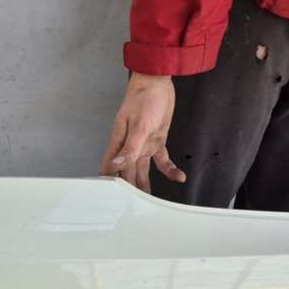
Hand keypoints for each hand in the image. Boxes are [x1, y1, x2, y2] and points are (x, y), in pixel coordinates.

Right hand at [100, 72, 185, 192]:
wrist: (158, 82)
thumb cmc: (143, 99)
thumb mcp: (138, 125)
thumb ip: (129, 148)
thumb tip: (116, 165)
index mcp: (119, 143)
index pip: (109, 167)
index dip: (109, 183)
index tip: (110, 199)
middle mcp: (129, 147)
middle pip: (126, 173)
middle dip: (128, 189)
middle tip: (131, 206)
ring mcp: (143, 145)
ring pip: (142, 171)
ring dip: (145, 185)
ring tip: (149, 201)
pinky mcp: (157, 142)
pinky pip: (162, 161)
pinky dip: (170, 170)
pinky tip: (179, 177)